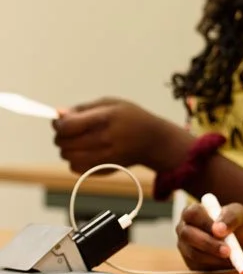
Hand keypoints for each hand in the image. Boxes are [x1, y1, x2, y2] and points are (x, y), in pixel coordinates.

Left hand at [52, 97, 180, 172]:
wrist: (154, 141)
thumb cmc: (131, 117)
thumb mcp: (111, 104)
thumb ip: (83, 108)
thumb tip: (57, 115)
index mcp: (108, 118)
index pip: (69, 126)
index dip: (59, 124)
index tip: (62, 121)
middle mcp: (107, 138)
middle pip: (64, 142)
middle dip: (61, 136)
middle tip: (70, 131)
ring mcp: (106, 156)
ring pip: (67, 156)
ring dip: (67, 148)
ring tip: (78, 141)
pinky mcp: (105, 169)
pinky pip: (75, 168)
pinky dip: (75, 160)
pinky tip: (85, 152)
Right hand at [175, 201, 242, 271]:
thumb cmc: (237, 223)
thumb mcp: (238, 214)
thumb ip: (230, 217)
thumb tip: (218, 229)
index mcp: (193, 211)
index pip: (192, 213)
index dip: (204, 222)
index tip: (220, 231)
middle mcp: (184, 228)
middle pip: (187, 234)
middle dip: (207, 243)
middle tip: (227, 250)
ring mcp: (185, 246)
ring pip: (193, 253)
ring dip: (213, 256)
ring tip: (231, 255)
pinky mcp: (190, 262)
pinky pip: (198, 266)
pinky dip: (214, 265)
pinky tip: (227, 262)